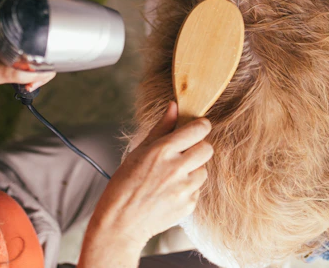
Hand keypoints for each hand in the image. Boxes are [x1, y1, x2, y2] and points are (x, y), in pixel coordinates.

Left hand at [0, 25, 55, 109]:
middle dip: (41, 70)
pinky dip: (28, 70)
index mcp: (7, 32)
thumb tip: (37, 76)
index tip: (36, 78)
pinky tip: (24, 82)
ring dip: (36, 72)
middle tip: (31, 86)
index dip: (44, 61)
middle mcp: (11, 34)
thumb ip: (13, 74)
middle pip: (40, 50)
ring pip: (34, 55)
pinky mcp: (9, 49)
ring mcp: (11, 41)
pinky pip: (26, 59)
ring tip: (28, 86)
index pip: (38, 42)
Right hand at [79, 102, 212, 266]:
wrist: (120, 223)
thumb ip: (161, 127)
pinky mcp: (189, 205)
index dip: (200, 127)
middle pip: (207, 149)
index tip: (197, 128)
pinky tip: (170, 192)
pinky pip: (197, 190)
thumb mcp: (139, 150)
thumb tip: (175, 106)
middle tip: (184, 154)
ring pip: (204, 170)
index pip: (199, 129)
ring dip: (193, 170)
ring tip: (172, 177)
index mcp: (163, 150)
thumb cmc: (125, 184)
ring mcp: (184, 188)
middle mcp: (176, 168)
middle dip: (198, 148)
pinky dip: (188, 189)